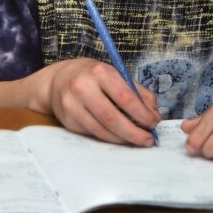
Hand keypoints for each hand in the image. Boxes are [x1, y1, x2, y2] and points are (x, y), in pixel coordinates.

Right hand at [42, 59, 159, 146]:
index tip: (154, 123)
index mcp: (99, 72)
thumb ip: (137, 92)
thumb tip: (153, 114)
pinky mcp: (67, 120)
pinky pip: (93, 134)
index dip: (142, 114)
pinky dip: (109, 138)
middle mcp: (83, 87)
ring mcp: (72, 105)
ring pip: (102, 130)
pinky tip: (119, 136)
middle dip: (134, 133)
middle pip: (113, 118)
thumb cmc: (92, 76)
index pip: (125, 97)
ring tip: (136, 140)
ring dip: (123, 138)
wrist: (58, 80)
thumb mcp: (115, 74)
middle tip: (148, 140)